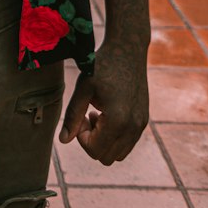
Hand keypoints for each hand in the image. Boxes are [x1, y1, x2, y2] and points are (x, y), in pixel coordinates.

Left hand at [58, 41, 148, 163]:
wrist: (128, 49)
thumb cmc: (103, 65)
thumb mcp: (83, 88)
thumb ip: (73, 116)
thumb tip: (63, 140)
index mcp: (118, 120)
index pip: (94, 151)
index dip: (81, 138)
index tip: (81, 115)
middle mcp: (133, 127)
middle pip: (106, 158)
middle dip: (92, 141)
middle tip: (87, 116)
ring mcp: (141, 125)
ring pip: (118, 155)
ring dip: (104, 141)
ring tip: (98, 115)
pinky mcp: (144, 121)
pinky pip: (127, 144)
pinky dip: (115, 137)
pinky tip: (108, 114)